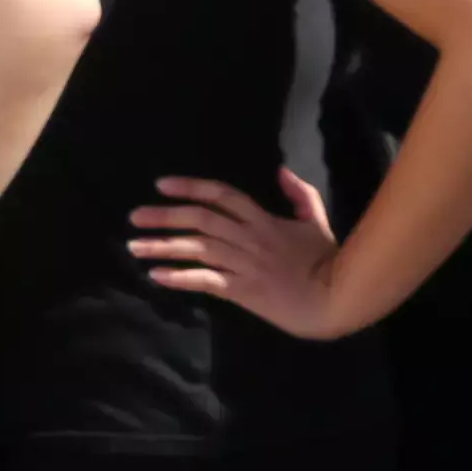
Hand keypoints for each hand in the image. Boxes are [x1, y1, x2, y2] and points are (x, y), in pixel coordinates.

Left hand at [131, 170, 358, 337]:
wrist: (337, 299)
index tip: (161, 186)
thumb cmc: (327, 261)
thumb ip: (300, 194)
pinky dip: (179, 277)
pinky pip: (206, 281)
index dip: (190, 187)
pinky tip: (156, 275)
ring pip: (197, 248)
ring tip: (134, 246)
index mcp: (264, 219)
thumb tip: (281, 171)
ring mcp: (244, 264)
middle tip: (134, 216)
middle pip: (200, 219)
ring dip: (162, 246)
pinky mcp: (243, 290)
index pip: (221, 195)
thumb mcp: (316, 220)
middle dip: (164, 216)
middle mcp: (249, 237)